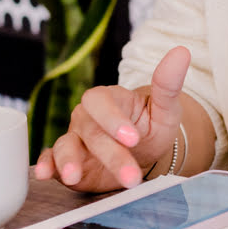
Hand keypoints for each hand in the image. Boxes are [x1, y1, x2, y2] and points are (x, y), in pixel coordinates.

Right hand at [33, 47, 190, 192]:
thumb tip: (182, 52)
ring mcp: (75, 138)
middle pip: (90, 130)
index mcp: (109, 99)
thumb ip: (168, 84)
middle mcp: (87, 116)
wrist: (142, 153)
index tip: (133, 139)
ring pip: (66, 145)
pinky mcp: (66, 161)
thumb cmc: (151, 126)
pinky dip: (46, 165)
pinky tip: (45, 175)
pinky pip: (50, 159)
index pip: (101, 101)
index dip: (113, 119)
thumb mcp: (165, 109)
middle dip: (109, 154)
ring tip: (75, 177)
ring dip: (68, 161)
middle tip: (130, 176)